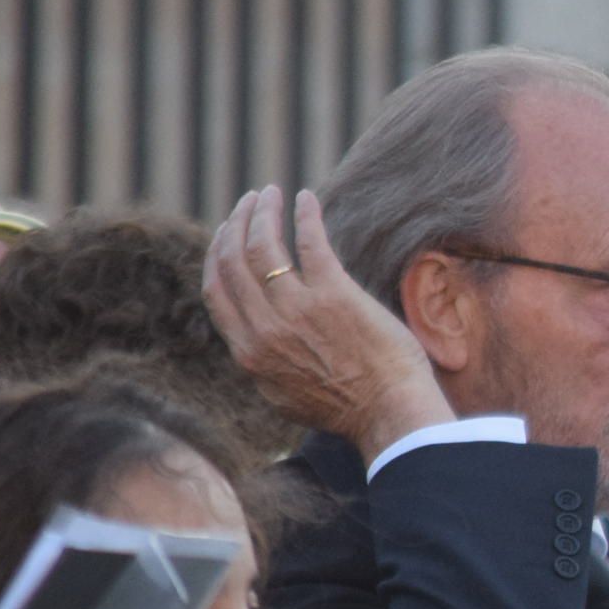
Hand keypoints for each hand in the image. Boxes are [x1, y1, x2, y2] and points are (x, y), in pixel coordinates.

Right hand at [202, 186, 451, 459]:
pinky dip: (302, 215)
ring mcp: (298, 308)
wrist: (391, 414)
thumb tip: (252, 340)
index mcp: (249, 352)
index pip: (217, 290)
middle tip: (249, 203)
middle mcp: (265, 327)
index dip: (217, 256)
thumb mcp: (284, 395)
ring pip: (261, 245)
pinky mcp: (335, 294)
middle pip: (232, 260)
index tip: (226, 235)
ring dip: (262, 212)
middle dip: (235, 224)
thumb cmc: (349, 409)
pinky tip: (304, 198)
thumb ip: (263, 363)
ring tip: (270, 193)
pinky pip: (309, 241)